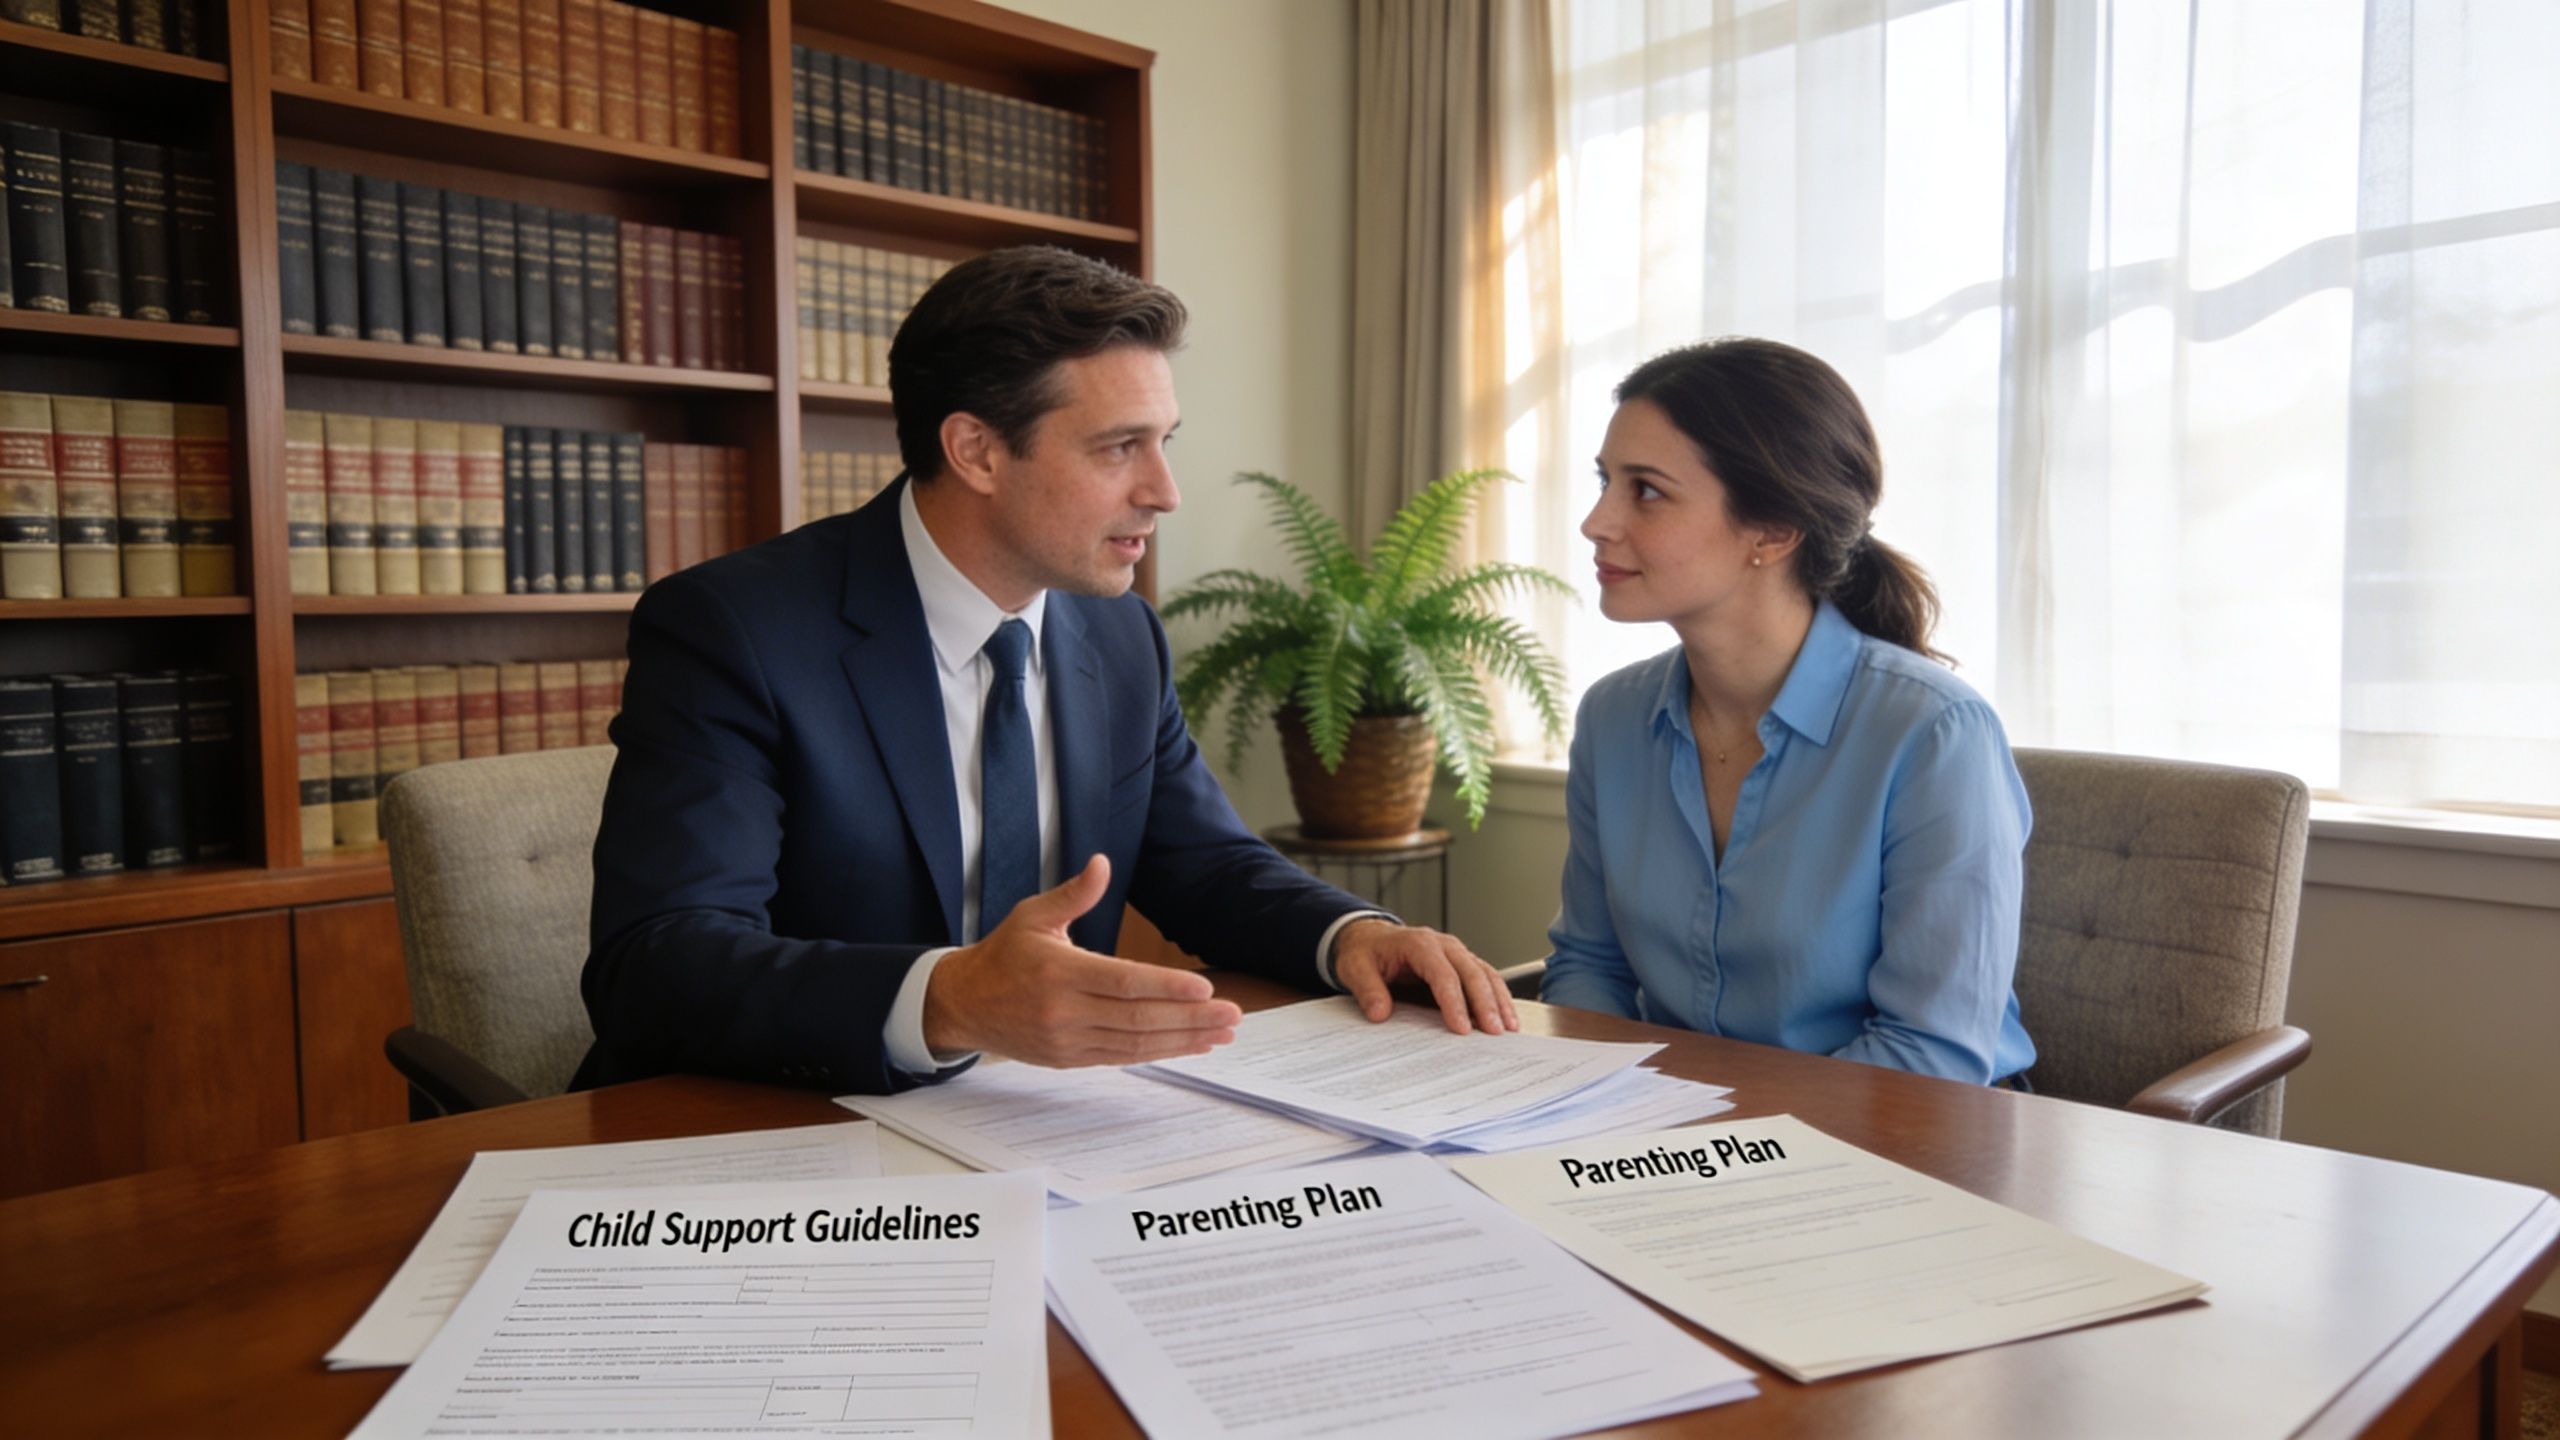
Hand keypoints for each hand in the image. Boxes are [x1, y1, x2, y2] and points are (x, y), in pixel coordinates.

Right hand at [922, 854, 1242, 1065]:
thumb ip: (1074, 894)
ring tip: (1223, 1033)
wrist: (963, 1004)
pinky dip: (1161, 1052)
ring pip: (1136, 1044)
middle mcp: (1065, 1011)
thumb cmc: (1003, 954)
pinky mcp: (1071, 1058)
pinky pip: (1123, 1057)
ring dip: (1184, 1039)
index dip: (1167, 987)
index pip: (1123, 983)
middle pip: (1138, 1019)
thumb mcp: (1032, 915)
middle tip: (1233, 1015)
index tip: (1205, 989)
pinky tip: (1191, 1044)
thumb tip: (1102, 864)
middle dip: (1191, 1018)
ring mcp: (1068, 1039)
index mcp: (1059, 972)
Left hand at [1332, 918, 1518, 1035]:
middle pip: (1472, 973)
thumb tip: (1379, 1013)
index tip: (1460, 1028)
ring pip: (1485, 974)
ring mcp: (1457, 953)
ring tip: (1508, 1028)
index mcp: (1418, 944)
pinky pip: (1486, 978)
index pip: (1442, 974)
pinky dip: (1498, 997)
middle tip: (1494, 1032)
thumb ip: (1368, 990)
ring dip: (1499, 1000)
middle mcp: (1443, 945)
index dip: (1453, 1001)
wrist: (1371, 939)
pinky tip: (1506, 1018)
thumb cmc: (1366, 953)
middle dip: (1485, 1003)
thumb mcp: (1355, 968)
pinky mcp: (1462, 964)